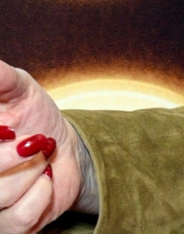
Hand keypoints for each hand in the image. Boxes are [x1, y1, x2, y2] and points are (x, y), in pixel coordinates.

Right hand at [0, 61, 90, 232]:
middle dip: (11, 156)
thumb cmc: (34, 116)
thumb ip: (0, 77)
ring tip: (39, 157)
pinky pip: (20, 216)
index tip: (8, 129)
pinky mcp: (8, 227)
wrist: (66, 147)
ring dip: (31, 170)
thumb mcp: (18, 88)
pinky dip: (42, 193)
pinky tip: (43, 180)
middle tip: (33, 139)